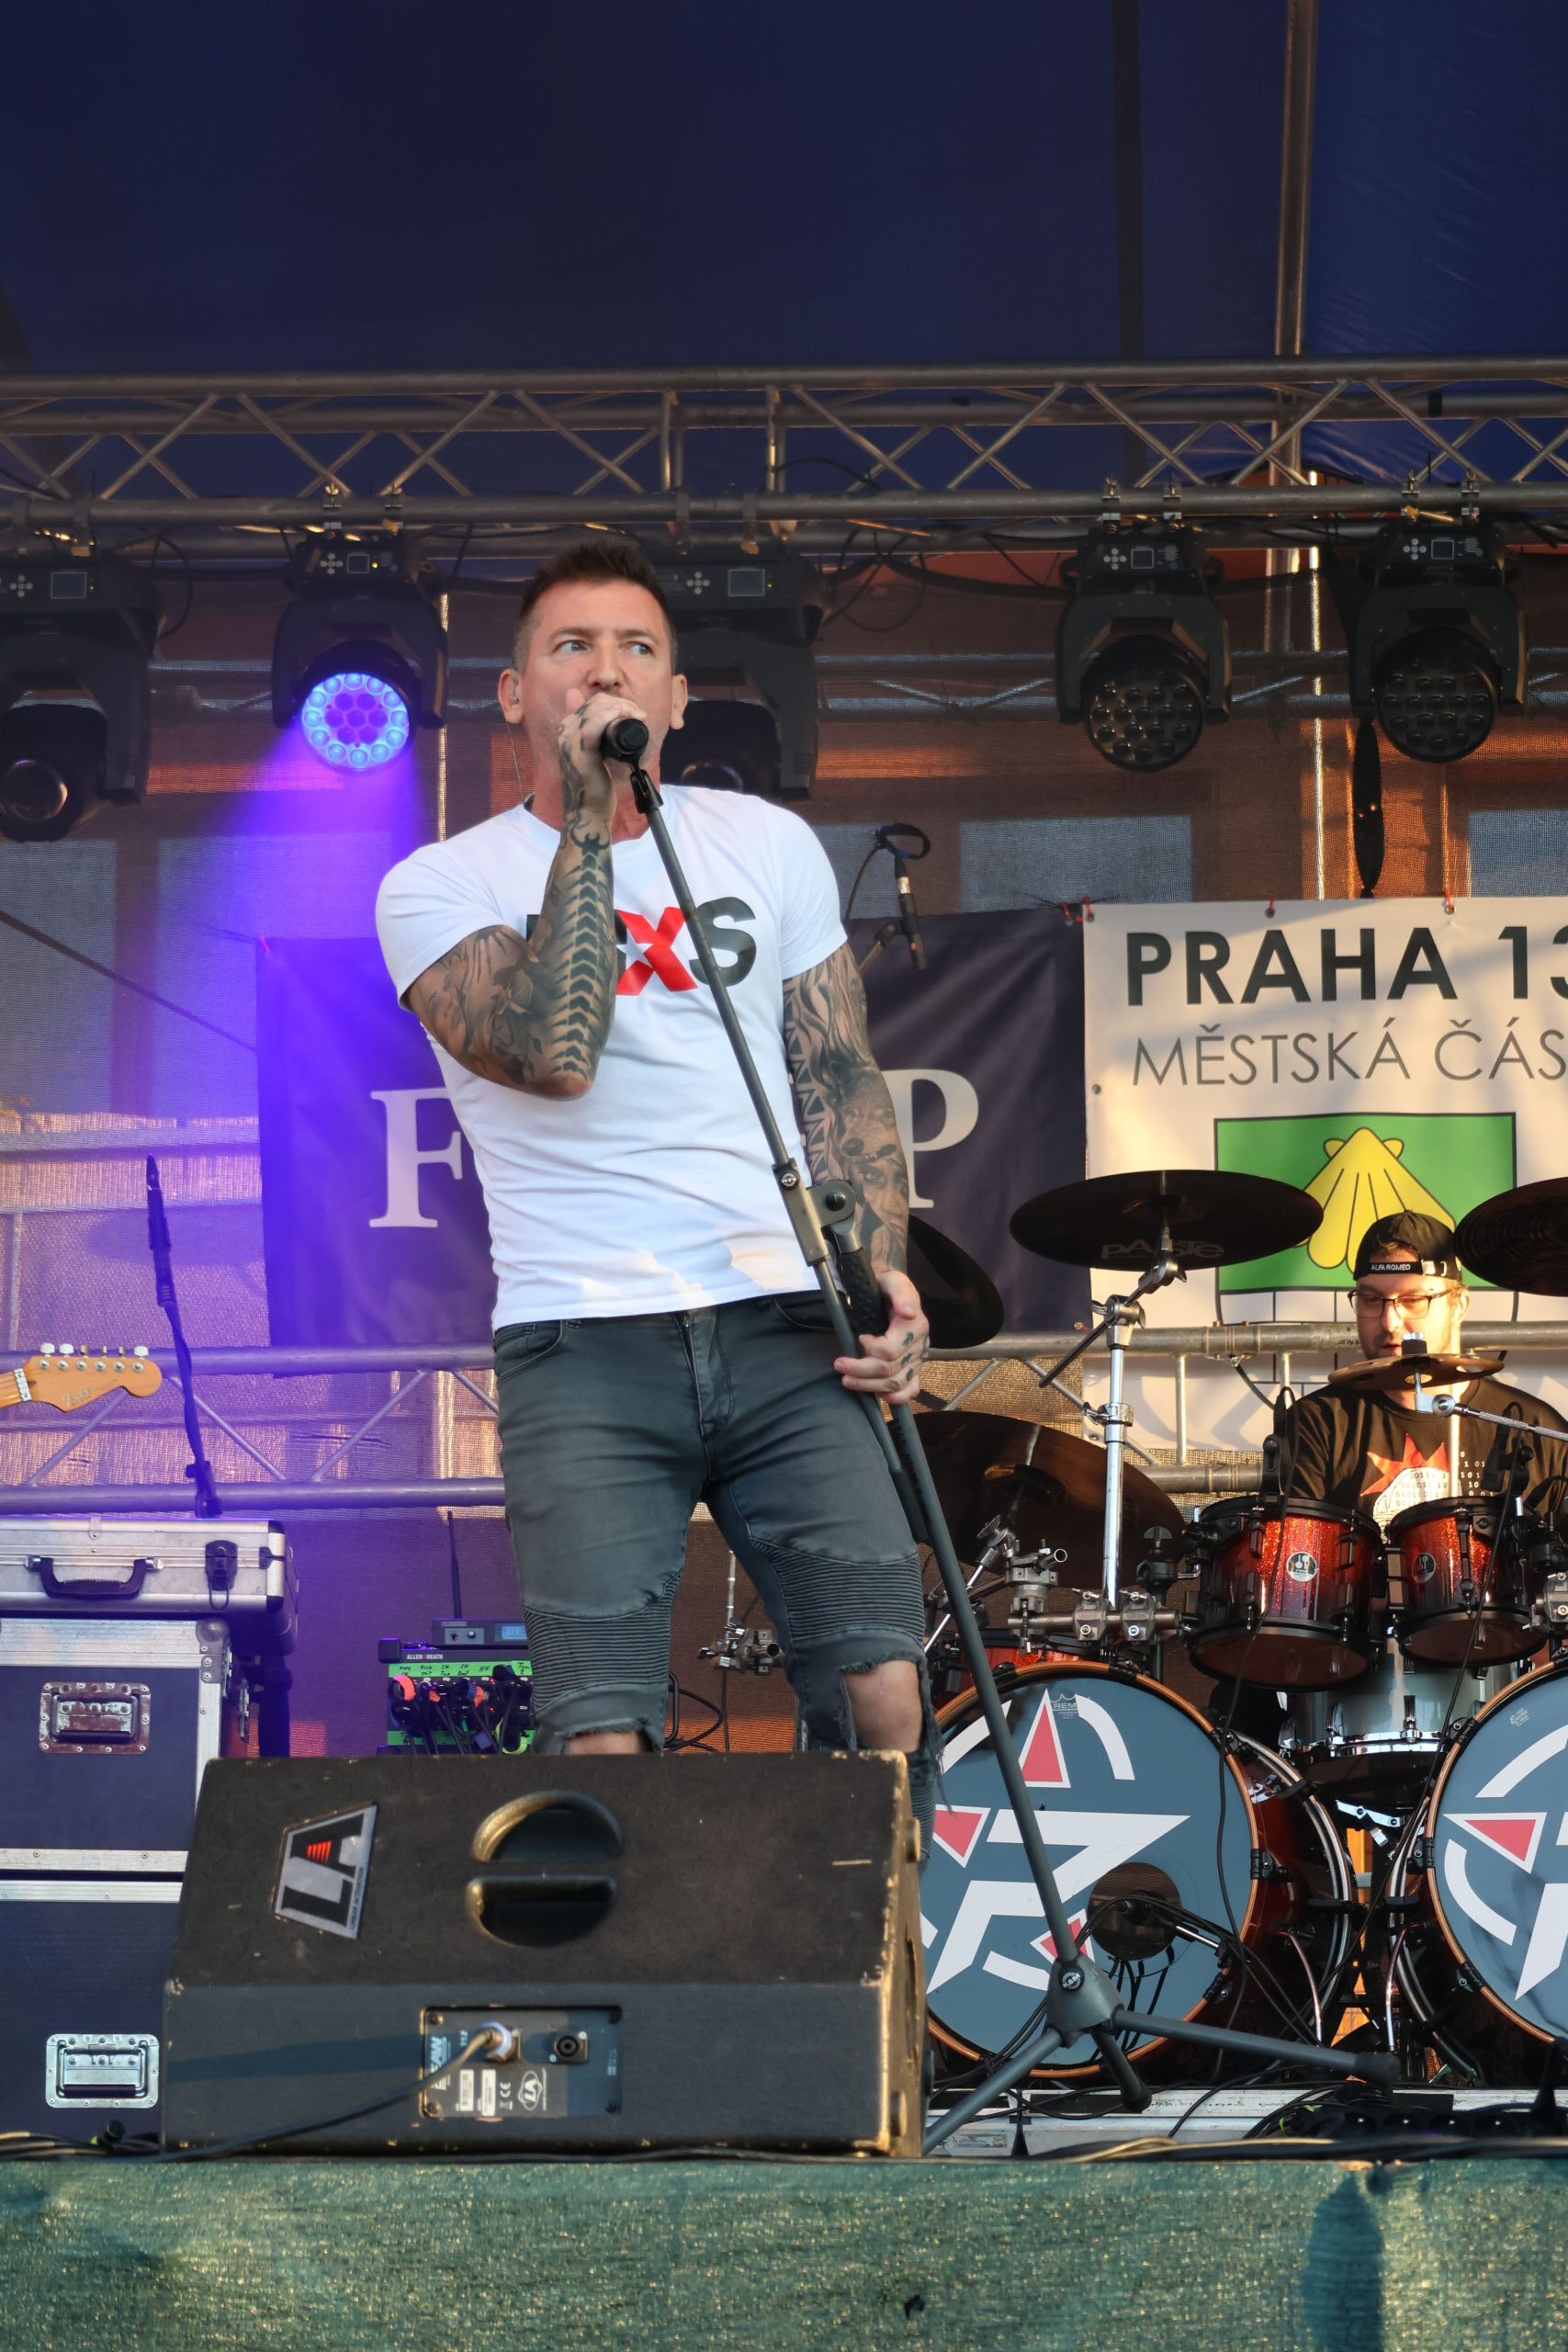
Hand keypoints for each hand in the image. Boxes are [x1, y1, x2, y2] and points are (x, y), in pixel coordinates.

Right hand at [558, 691, 648, 824]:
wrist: (588, 811)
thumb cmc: (593, 783)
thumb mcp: (593, 752)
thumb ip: (593, 730)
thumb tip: (588, 705)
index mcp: (567, 728)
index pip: (591, 702)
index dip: (615, 701)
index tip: (634, 712)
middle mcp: (565, 732)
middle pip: (595, 703)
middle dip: (622, 703)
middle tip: (640, 715)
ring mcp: (571, 743)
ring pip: (595, 711)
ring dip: (621, 708)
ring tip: (638, 716)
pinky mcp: (581, 755)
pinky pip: (592, 729)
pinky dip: (606, 717)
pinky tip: (619, 713)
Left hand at [834, 1268, 928, 1404]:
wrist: (892, 1290)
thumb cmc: (887, 1285)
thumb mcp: (891, 1281)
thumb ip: (899, 1293)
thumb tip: (908, 1312)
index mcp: (915, 1326)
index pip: (891, 1351)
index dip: (871, 1349)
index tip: (858, 1338)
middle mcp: (919, 1345)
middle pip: (890, 1370)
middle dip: (861, 1370)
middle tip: (839, 1364)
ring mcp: (917, 1359)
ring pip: (895, 1384)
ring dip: (869, 1386)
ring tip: (847, 1380)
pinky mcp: (913, 1368)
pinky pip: (910, 1390)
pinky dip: (896, 1397)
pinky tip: (879, 1395)